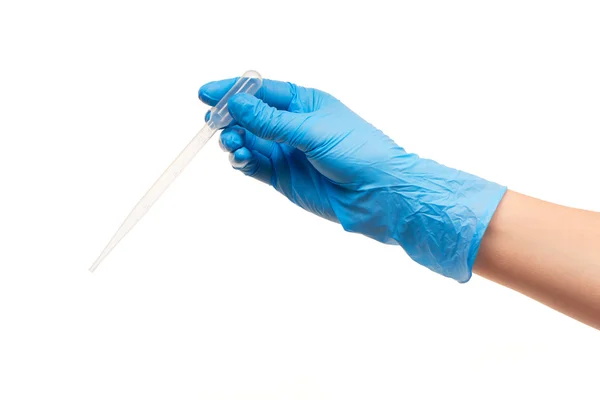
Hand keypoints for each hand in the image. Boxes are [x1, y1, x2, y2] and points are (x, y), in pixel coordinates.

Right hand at [199, 78, 505, 281]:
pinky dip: (241, 162)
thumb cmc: (357, 151)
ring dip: (234, 141)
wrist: (379, 194)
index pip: (260, 91)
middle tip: (215, 123)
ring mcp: (285, 152)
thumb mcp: (313, 130)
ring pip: (248, 141)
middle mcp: (291, 125)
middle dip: (229, 118)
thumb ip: (272, 121)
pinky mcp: (282, 177)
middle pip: (249, 116)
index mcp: (303, 102)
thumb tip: (236, 103)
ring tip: (232, 144)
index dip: (232, 90)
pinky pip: (253, 165)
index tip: (205, 93)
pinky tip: (239, 159)